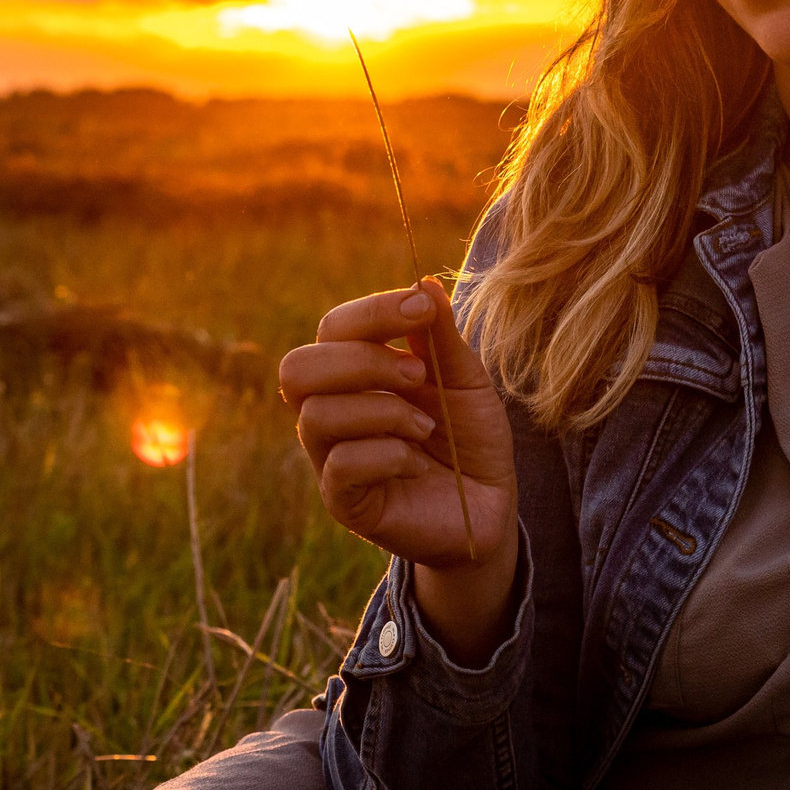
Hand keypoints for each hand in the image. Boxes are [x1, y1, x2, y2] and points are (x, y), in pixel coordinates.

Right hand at [277, 278, 519, 661]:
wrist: (490, 506)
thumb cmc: (470, 438)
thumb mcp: (466, 380)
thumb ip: (440, 336)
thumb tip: (424, 283)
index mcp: (354, 372)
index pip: (334, 328)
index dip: (372, 311)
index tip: (421, 308)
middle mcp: (331, 409)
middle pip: (299, 368)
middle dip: (362, 361)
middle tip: (417, 375)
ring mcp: (331, 457)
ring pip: (317, 415)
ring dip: (382, 411)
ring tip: (425, 425)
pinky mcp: (343, 501)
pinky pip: (340, 465)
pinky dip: (386, 454)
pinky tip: (416, 460)